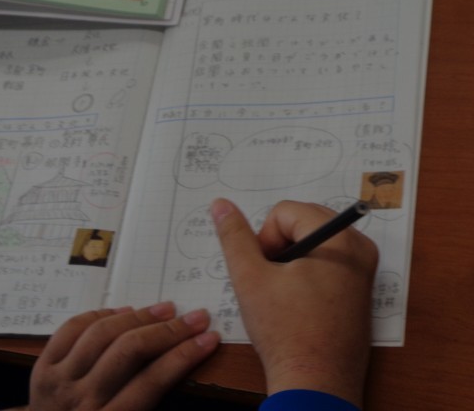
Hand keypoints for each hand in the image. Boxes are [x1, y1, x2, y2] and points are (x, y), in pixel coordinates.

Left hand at [28, 302, 219, 409]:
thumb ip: (149, 401)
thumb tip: (179, 361)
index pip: (152, 382)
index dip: (184, 356)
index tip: (209, 337)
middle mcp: (82, 400)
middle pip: (128, 351)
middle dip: (168, 330)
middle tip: (195, 317)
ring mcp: (58, 380)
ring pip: (102, 333)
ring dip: (139, 316)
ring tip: (165, 309)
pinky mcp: (41, 366)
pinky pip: (72, 328)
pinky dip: (100, 315)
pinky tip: (123, 312)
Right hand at [211, 199, 377, 406]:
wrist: (316, 382)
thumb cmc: (287, 332)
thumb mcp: (250, 277)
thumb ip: (234, 236)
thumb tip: (221, 204)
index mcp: (339, 239)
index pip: (286, 211)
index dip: (265, 237)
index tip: (265, 270)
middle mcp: (360, 247)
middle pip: (302, 220)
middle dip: (279, 245)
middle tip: (272, 280)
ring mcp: (364, 268)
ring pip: (312, 239)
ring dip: (291, 257)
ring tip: (284, 292)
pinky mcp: (361, 286)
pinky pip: (327, 258)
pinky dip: (307, 269)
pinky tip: (297, 299)